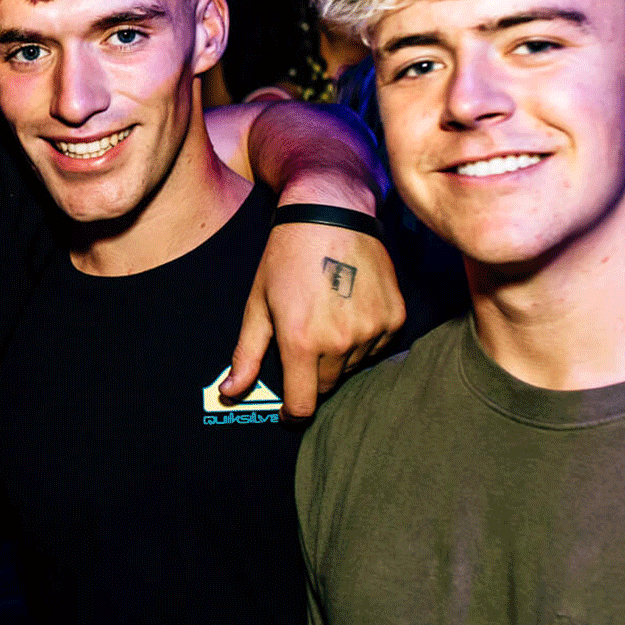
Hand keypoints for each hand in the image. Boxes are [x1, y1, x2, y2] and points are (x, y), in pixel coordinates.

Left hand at [224, 220, 403, 420]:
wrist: (331, 212)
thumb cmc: (285, 256)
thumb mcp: (258, 303)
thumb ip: (247, 354)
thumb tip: (229, 392)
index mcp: (302, 341)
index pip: (303, 405)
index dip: (293, 412)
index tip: (288, 409)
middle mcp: (341, 341)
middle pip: (326, 385)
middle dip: (311, 374)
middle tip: (302, 340)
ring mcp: (372, 329)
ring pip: (353, 366)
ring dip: (338, 356)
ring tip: (325, 316)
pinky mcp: (395, 316)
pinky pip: (377, 347)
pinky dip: (362, 339)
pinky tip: (347, 309)